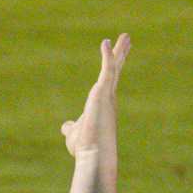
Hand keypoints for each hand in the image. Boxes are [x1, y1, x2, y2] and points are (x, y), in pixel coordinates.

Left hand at [62, 34, 130, 157]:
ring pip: (114, 68)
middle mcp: (109, 98)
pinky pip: (107, 70)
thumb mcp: (74, 134)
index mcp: (103, 105)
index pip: (109, 82)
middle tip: (126, 39)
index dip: (113, 67)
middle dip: (121, 54)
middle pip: (116, 71)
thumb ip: (71, 127)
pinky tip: (105, 42)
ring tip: (125, 36)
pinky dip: (106, 56)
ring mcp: (107, 95)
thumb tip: (66, 126)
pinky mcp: (102, 93)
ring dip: (119, 50)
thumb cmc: (85, 148)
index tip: (116, 56)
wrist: (93, 156)